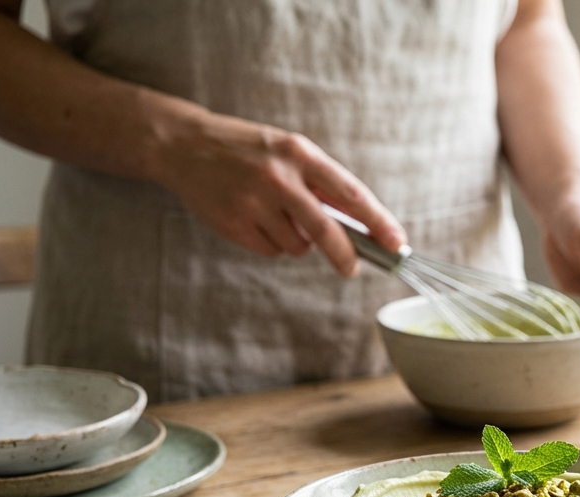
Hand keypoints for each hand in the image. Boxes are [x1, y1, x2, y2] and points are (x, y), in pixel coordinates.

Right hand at [150, 110, 404, 275]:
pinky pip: (271, 251)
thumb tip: (360, 223)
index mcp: (299, 154)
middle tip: (352, 268)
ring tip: (276, 215)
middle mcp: (278, 178)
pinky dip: (272, 244)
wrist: (182, 145)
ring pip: (298, 245)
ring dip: (298, 242)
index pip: (350, 193)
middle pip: (326, 230)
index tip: (397, 242)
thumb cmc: (246, 149)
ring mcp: (253, 202)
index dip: (378, 221)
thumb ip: (320, 183)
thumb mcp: (287, 150)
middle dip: (345, 255)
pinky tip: (255, 220)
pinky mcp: (233, 223)